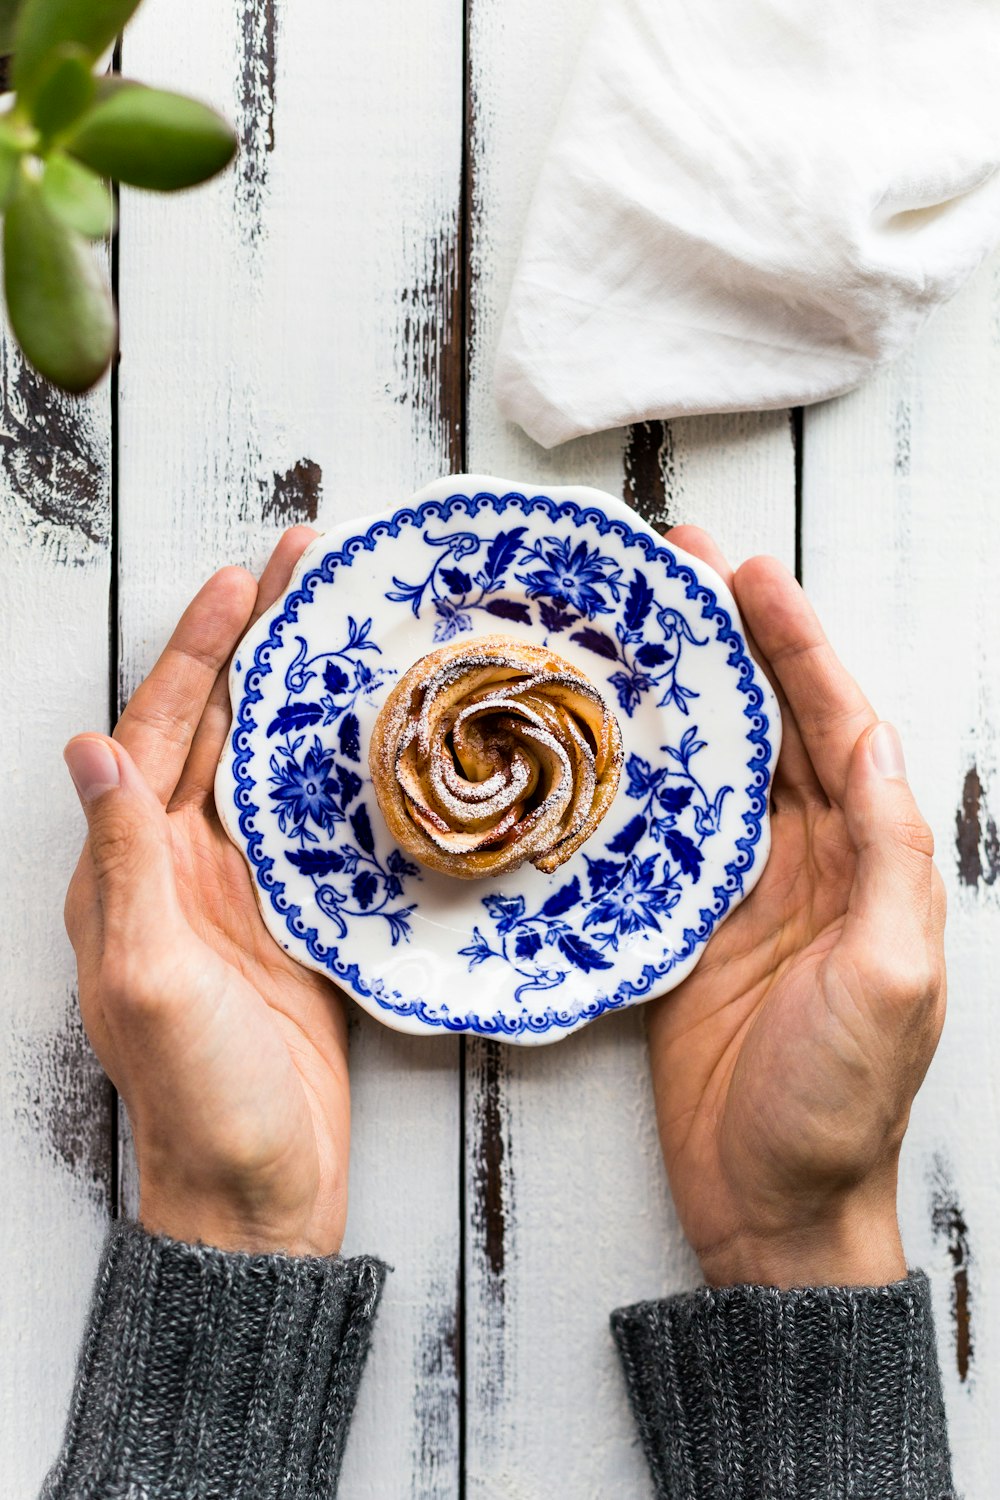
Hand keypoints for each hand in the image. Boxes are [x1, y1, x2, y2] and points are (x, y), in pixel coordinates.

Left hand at [63, 529, 349, 1256]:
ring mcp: (242, 890)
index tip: (240, 581)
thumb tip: (87, 750)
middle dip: (255, 646)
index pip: (158, 731)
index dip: (199, 652)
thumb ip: (123, 865)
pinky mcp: (297, 917)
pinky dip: (339, 767)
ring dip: (298, 694)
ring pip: (267, 766)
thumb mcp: (148, 978)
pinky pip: (315, 821)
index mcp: (131, 870)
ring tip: (342, 627)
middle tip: (306, 573)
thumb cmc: (198, 1097)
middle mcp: (180, 867)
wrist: (260, 1187)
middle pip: (216, 729)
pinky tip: (372, 731)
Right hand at [647, 529, 945, 1289]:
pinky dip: (635, 773)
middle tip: (678, 568)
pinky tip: (602, 731)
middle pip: (774, 724)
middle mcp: (811, 859)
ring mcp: (741, 888)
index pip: (838, 725)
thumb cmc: (839, 1103)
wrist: (768, 1204)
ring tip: (635, 624)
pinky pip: (659, 828)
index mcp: (871, 860)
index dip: (798, 645)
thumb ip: (892, 861)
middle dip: (734, 641)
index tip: (750, 577)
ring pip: (715, 764)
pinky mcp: (681, 922)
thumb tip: (876, 745)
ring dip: (682, 693)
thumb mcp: (892, 980)